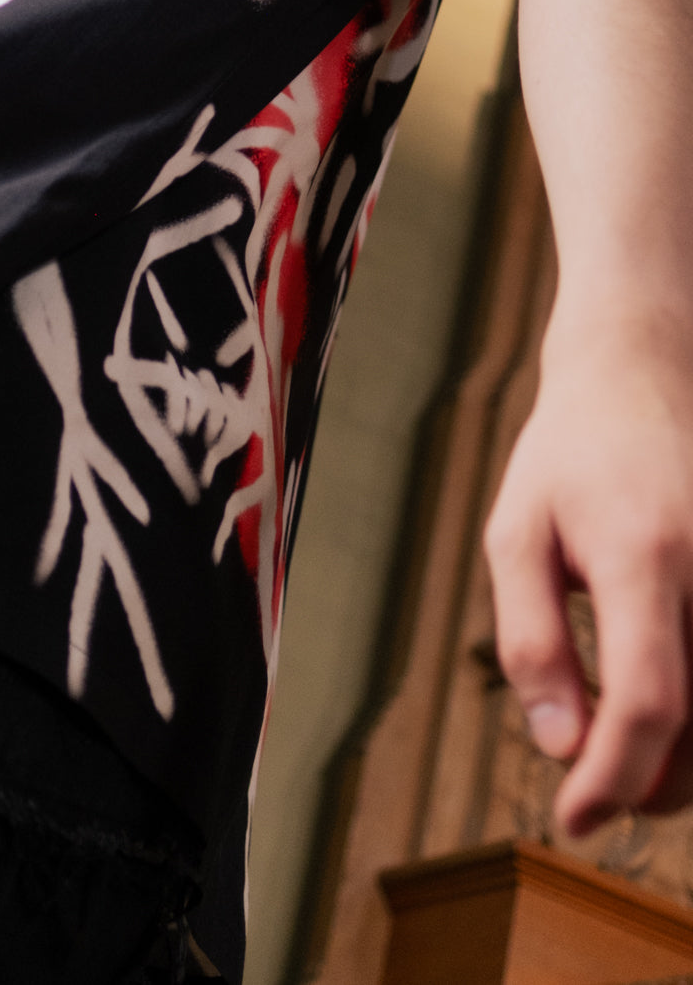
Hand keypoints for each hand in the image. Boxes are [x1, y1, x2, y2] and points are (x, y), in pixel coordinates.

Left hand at [486, 311, 692, 835]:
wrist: (641, 375)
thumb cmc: (567, 458)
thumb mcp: (516, 536)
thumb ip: (530, 641)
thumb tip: (559, 745)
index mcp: (643, 557)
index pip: (651, 702)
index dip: (616, 777)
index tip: (576, 818)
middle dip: (652, 784)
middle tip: (598, 792)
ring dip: (690, 761)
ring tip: (634, 756)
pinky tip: (671, 708)